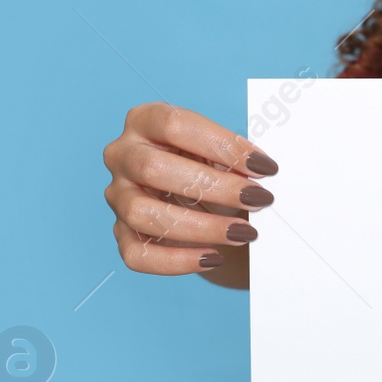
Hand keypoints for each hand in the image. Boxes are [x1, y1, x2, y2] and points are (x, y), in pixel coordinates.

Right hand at [102, 102, 279, 275]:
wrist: (203, 204)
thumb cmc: (212, 167)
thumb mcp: (222, 153)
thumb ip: (236, 157)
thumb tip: (261, 171)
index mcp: (145, 121)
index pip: (175, 125)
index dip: (222, 146)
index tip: (264, 166)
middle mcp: (122, 156)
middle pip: (153, 168)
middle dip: (214, 187)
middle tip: (258, 198)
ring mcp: (117, 197)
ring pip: (143, 214)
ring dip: (201, 227)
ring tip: (244, 232)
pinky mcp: (121, 234)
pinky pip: (139, 254)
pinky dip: (179, 261)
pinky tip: (214, 257)